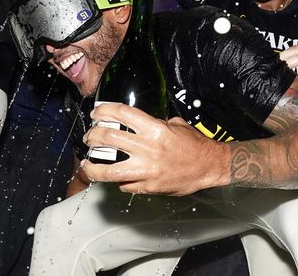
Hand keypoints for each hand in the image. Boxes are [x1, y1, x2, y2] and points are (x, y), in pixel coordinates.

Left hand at [81, 103, 226, 195]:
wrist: (210, 167)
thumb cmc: (195, 146)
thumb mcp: (177, 125)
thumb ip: (156, 123)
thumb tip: (139, 124)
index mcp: (155, 129)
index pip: (121, 114)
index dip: (104, 111)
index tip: (96, 112)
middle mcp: (147, 148)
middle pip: (108, 138)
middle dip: (93, 136)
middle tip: (89, 137)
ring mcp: (146, 170)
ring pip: (108, 170)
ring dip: (93, 166)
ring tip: (87, 164)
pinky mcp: (148, 187)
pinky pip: (124, 185)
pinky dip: (117, 181)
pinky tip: (115, 177)